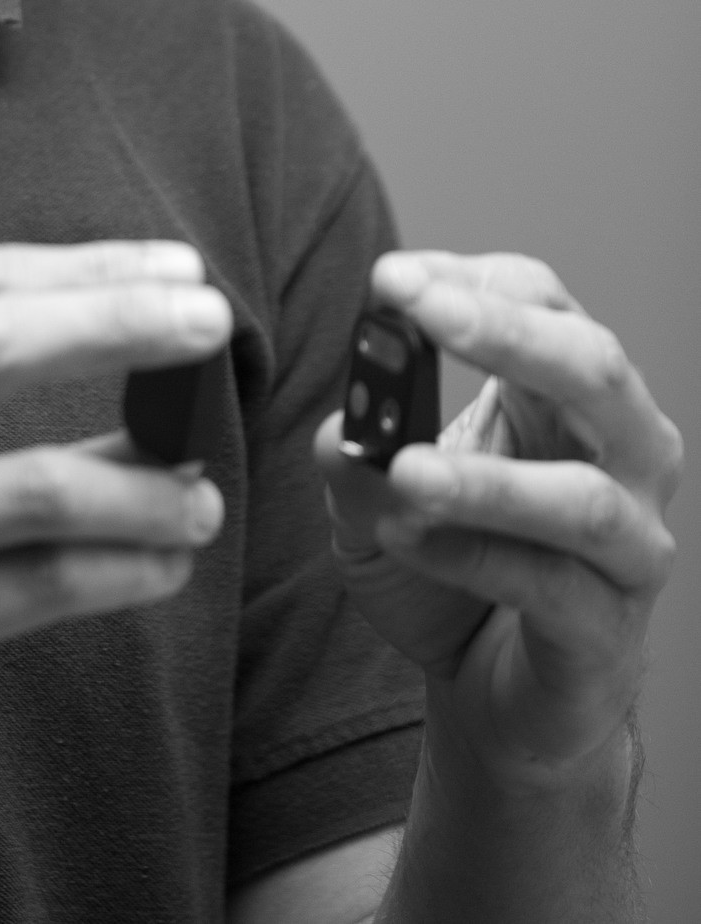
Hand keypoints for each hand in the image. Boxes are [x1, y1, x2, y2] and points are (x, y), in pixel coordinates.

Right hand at [0, 240, 230, 834]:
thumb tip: (123, 366)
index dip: (89, 267)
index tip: (177, 267)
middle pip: (1, 344)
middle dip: (124, 322)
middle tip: (214, 323)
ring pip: (40, 485)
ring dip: (145, 487)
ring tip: (203, 496)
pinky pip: (42, 587)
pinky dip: (123, 571)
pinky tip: (162, 567)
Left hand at [316, 251, 681, 794]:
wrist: (491, 694)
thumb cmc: (447, 567)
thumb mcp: (378, 494)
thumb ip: (360, 452)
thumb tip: (342, 428)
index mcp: (566, 392)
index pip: (542, 302)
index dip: (472, 280)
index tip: (392, 279)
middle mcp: (622, 454)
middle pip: (593, 369)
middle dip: (507, 333)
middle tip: (423, 312)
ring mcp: (632, 543)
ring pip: (584, 497)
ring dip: (486, 479)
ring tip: (404, 469)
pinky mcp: (610, 628)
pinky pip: (552, 585)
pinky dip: (475, 559)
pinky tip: (410, 541)